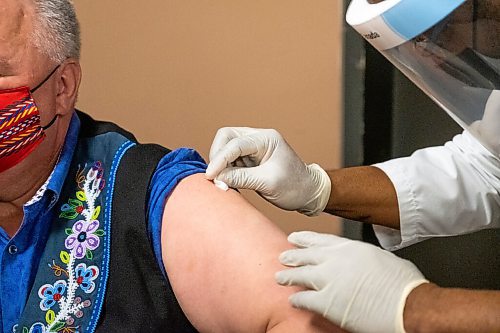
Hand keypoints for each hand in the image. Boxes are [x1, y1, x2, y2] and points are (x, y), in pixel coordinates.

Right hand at [206, 127, 330, 215]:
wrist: (308, 193)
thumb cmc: (295, 186)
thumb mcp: (268, 183)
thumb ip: (241, 178)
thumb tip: (217, 178)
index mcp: (267, 139)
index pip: (236, 143)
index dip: (220, 159)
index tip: (211, 176)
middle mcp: (258, 139)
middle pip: (226, 137)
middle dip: (217, 156)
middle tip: (215, 177)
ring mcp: (253, 148)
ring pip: (225, 148)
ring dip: (220, 164)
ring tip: (223, 182)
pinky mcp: (249, 159)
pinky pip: (229, 159)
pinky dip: (224, 170)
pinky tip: (227, 182)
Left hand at [275, 231, 428, 332]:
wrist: (408, 304)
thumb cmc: (403, 283)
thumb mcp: (382, 257)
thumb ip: (364, 256)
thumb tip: (362, 261)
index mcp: (350, 248)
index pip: (320, 240)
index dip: (305, 239)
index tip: (294, 238)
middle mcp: (336, 260)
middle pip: (307, 255)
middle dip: (293, 256)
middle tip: (283, 256)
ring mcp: (329, 280)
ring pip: (301, 275)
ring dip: (289, 276)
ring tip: (280, 277)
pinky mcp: (327, 302)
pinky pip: (305, 299)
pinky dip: (297, 299)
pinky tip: (292, 300)